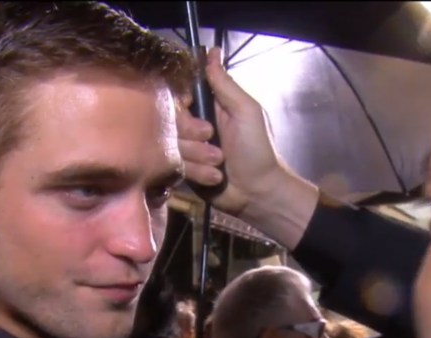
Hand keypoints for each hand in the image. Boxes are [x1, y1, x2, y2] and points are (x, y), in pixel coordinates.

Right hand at [177, 48, 284, 216]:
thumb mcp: (246, 111)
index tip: (189, 105)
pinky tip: (214, 177)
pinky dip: (198, 172)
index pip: (179, 94)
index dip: (181, 101)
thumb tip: (212, 52)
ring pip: (172, 146)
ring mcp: (187, 150)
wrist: (258, 192)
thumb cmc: (258, 149)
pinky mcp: (183, 171)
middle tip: (212, 139)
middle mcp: (194, 126)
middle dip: (191, 133)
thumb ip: (225, 84)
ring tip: (220, 163)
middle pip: (171, 121)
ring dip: (198, 156)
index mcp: (209, 106)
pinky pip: (175, 167)